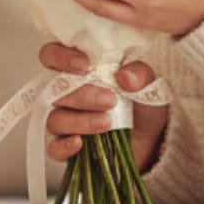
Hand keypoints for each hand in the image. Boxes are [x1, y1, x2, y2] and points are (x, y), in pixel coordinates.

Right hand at [38, 43, 167, 171]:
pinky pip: (54, 148)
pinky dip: (64, 146)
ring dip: (80, 121)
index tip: (83, 65)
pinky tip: (79, 144)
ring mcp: (64, 120)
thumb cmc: (141, 103)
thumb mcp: (147, 84)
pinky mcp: (66, 147)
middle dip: (82, 95)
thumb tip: (126, 75)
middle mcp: (65, 93)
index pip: (52, 55)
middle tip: (109, 100)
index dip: (61, 57)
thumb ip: (139, 75)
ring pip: (55, 119)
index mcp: (77, 69)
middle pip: (54, 90)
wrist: (150, 139)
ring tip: (107, 123)